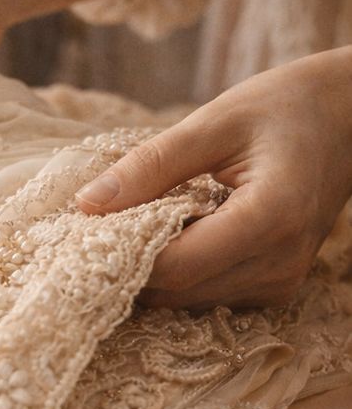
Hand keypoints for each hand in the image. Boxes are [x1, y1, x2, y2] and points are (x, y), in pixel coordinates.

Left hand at [75, 48, 351, 309]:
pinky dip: (179, 274)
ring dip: (152, 273)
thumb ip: (149, 165)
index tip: (82, 229)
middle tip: (94, 229)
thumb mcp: (213, 122)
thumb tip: (85, 205)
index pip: (176, 266)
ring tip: (129, 227)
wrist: (350, 117)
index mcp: (272, 217)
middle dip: (130, 266)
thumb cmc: (284, 106)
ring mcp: (282, 282)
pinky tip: (167, 235)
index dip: (123, 255)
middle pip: (179, 291)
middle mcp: (281, 263)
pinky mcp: (276, 288)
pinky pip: (209, 296)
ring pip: (189, 301)